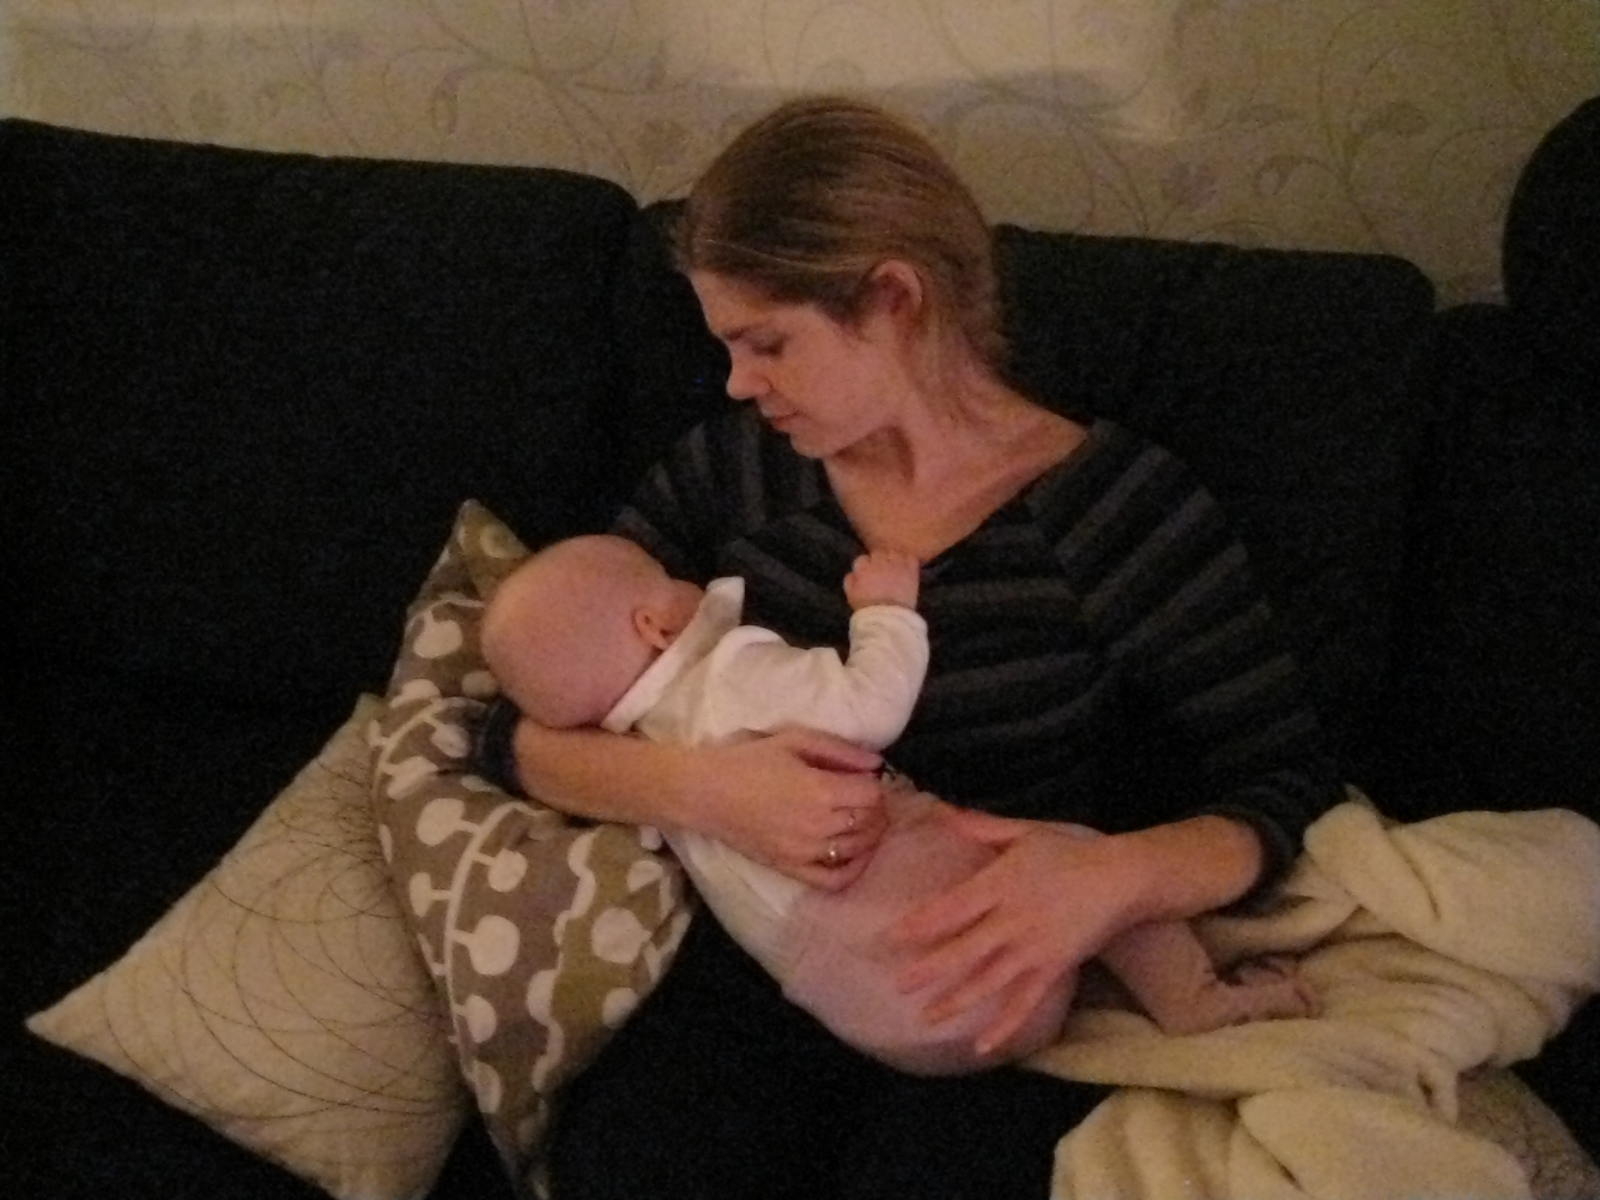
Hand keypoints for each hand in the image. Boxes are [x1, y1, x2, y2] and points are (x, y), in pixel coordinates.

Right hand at [684, 727, 887, 889]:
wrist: (705, 792)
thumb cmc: (748, 760)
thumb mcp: (793, 741)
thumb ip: (839, 750)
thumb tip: (876, 763)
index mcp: (820, 790)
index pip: (872, 794)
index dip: (873, 783)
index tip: (862, 777)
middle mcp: (818, 825)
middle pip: (869, 821)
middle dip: (874, 807)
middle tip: (862, 796)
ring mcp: (805, 852)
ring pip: (858, 848)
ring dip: (868, 833)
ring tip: (860, 818)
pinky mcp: (791, 868)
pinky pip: (835, 879)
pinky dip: (853, 869)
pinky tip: (855, 854)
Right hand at [844, 549, 919, 610]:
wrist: (888, 616)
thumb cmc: (867, 608)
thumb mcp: (851, 594)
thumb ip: (850, 579)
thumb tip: (853, 573)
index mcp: (864, 568)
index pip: (862, 559)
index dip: (866, 566)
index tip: (868, 573)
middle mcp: (879, 562)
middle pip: (878, 553)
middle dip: (879, 560)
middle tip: (882, 571)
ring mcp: (896, 564)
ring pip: (894, 553)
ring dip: (894, 559)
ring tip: (895, 567)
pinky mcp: (910, 569)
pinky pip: (910, 558)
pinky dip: (909, 561)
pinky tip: (907, 567)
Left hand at [889, 807, 1153, 1053]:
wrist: (1123, 877)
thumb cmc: (1070, 851)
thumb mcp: (1026, 831)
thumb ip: (983, 826)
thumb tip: (945, 815)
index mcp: (1001, 884)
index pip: (952, 908)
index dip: (921, 925)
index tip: (892, 937)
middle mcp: (1012, 920)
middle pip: (964, 950)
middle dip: (929, 970)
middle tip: (898, 985)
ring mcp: (1033, 949)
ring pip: (988, 981)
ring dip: (956, 1001)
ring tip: (927, 1018)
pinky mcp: (1053, 969)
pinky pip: (1025, 1002)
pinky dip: (1005, 1026)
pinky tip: (983, 1047)